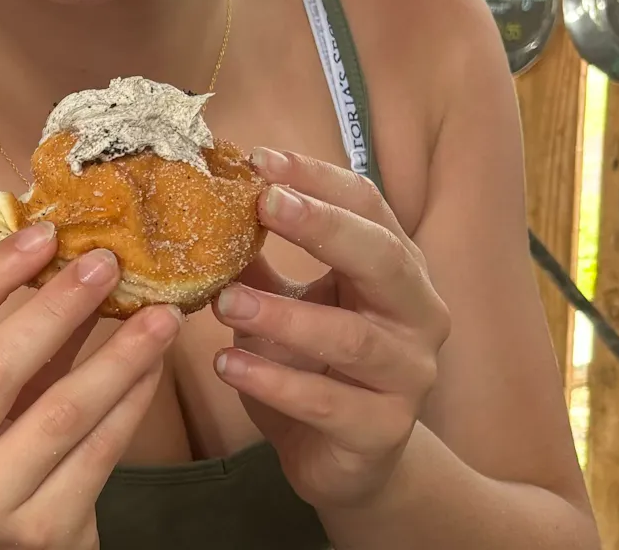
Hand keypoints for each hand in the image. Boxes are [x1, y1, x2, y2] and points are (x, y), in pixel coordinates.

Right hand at [0, 224, 182, 549]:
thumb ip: (12, 339)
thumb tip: (68, 255)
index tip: (42, 234)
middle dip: (58, 307)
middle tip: (108, 264)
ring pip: (61, 412)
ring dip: (119, 355)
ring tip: (160, 315)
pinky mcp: (42, 531)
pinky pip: (100, 452)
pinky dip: (133, 402)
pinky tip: (153, 368)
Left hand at [210, 148, 449, 510]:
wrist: (345, 459)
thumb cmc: (313, 364)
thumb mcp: (286, 299)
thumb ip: (256, 256)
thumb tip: (201, 198)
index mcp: (396, 268)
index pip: (370, 207)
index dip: (319, 179)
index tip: (261, 159)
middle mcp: (417, 316)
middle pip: (384, 258)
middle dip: (323, 227)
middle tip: (264, 204)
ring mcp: (408, 376)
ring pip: (352, 337)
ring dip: (283, 316)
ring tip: (223, 301)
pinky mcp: (383, 431)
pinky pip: (329, 403)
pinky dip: (276, 382)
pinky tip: (228, 364)